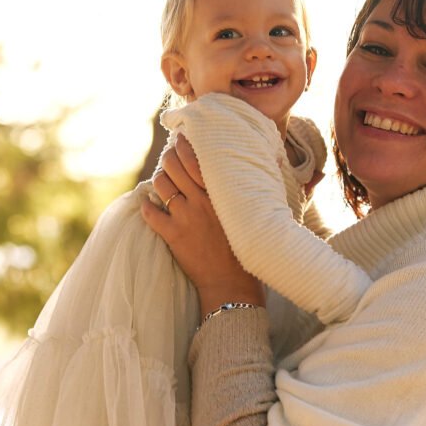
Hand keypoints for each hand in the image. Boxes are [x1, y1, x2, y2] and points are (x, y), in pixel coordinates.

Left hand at [141, 135, 264, 315]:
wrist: (232, 283)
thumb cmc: (248, 247)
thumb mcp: (257, 213)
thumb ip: (256, 189)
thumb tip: (279, 163)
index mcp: (221, 192)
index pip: (195, 157)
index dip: (183, 146)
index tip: (181, 142)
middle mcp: (201, 200)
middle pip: (172, 165)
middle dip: (167, 158)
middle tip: (169, 160)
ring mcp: (185, 217)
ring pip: (161, 184)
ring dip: (159, 180)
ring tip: (162, 182)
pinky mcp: (173, 235)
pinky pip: (150, 213)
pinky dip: (145, 206)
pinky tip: (147, 205)